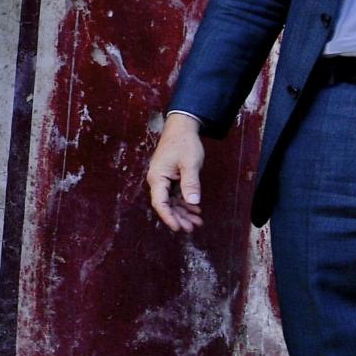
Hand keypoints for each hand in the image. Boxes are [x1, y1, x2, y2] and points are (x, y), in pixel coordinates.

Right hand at [146, 113, 206, 234]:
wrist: (182, 127)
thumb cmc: (184, 143)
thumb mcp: (190, 163)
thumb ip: (191, 183)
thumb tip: (193, 202)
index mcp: (158, 177)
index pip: (160, 203)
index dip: (169, 217)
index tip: (178, 228)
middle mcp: (158, 180)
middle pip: (166, 205)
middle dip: (178, 217)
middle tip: (192, 228)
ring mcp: (164, 179)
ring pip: (172, 201)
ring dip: (183, 211)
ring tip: (197, 221)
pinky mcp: (170, 177)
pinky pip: (176, 194)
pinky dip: (185, 202)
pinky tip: (195, 209)